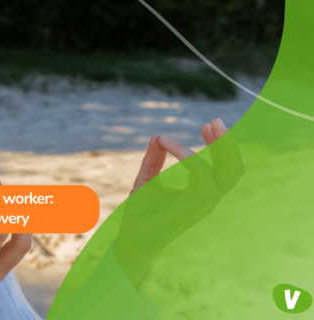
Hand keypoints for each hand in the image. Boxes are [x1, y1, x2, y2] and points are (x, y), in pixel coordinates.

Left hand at [116, 118, 244, 286]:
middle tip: (213, 121)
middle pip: (234, 169)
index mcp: (202, 193)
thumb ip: (153, 160)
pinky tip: (167, 144)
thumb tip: (157, 137)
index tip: (206, 125)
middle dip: (228, 143)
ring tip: (203, 127)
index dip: (221, 145)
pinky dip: (188, 157)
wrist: (129, 242)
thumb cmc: (141, 216)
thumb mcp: (146, 181)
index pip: (225, 168)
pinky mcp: (190, 210)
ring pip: (227, 173)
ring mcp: (201, 206)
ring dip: (216, 146)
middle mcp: (207, 199)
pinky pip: (202, 181)